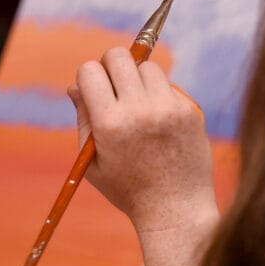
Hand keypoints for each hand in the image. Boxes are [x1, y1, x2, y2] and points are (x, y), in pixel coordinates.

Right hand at [69, 47, 214, 235]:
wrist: (176, 210)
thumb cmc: (128, 189)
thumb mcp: (93, 161)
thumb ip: (83, 120)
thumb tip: (75, 86)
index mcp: (110, 124)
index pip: (90, 70)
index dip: (89, 77)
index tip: (94, 90)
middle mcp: (139, 111)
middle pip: (119, 56)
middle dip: (111, 66)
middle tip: (114, 86)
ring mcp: (168, 108)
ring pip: (147, 66)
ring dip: (138, 79)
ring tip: (139, 107)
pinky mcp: (189, 111)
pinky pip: (168, 86)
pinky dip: (160, 96)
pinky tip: (160, 123)